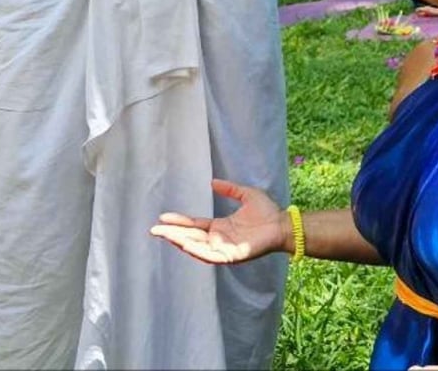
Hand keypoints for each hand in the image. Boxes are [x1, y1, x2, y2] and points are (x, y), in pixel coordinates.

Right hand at [149, 178, 285, 263]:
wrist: (283, 224)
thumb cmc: (267, 212)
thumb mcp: (246, 195)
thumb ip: (230, 189)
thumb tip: (212, 182)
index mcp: (220, 227)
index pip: (195, 225)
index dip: (179, 221)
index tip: (163, 216)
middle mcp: (218, 239)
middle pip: (191, 237)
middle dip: (172, 234)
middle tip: (154, 229)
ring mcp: (223, 249)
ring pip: (196, 247)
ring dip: (180, 242)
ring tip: (165, 235)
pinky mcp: (230, 256)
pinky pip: (210, 256)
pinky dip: (197, 251)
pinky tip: (185, 244)